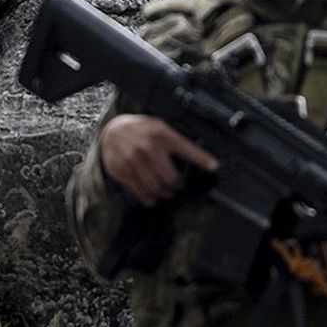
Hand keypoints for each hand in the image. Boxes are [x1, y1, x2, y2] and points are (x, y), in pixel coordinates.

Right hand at [99, 114, 218, 206]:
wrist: (111, 131)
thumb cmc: (140, 131)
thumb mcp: (159, 127)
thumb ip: (175, 140)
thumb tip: (199, 158)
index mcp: (161, 134)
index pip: (186, 149)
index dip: (202, 159)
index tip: (214, 167)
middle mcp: (148, 147)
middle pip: (171, 178)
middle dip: (177, 186)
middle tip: (177, 186)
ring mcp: (134, 160)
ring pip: (157, 188)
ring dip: (164, 194)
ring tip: (165, 191)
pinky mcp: (123, 171)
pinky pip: (141, 192)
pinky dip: (149, 198)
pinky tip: (152, 196)